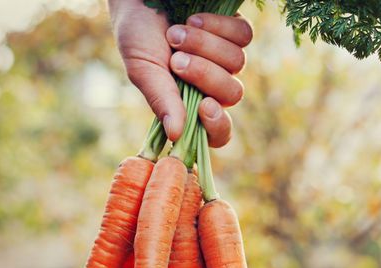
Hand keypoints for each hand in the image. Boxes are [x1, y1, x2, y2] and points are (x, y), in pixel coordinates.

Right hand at [109, 0, 252, 146]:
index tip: (204, 108)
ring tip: (175, 34)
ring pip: (237, 62)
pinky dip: (218, 26)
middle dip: (204, 75)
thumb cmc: (138, 36)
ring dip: (204, 46)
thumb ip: (161, 101)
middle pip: (232, 94)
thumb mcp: (144, 71)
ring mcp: (226, 57)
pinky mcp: (234, 30)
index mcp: (192, 104)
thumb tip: (175, 135)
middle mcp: (213, 84)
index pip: (218, 132)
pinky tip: (193, 19)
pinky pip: (242, 35)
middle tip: (175, 60)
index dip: (218, 126)